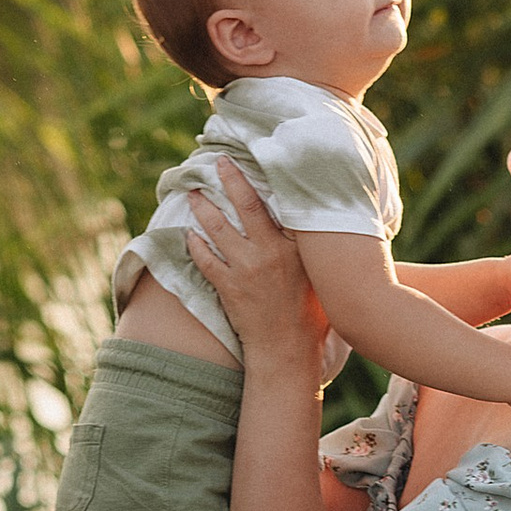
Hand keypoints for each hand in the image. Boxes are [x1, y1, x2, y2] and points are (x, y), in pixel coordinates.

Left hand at [183, 168, 324, 373]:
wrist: (288, 350)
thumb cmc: (311, 317)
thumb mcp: (321, 277)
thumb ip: (312, 250)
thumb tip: (312, 227)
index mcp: (295, 247)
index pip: (278, 203)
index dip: (262, 180)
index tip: (253, 159)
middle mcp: (269, 252)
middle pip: (245, 205)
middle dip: (229, 180)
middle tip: (216, 163)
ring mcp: (246, 269)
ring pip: (218, 229)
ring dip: (203, 209)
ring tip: (193, 195)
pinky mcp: (228, 287)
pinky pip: (205, 259)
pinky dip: (196, 245)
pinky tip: (189, 235)